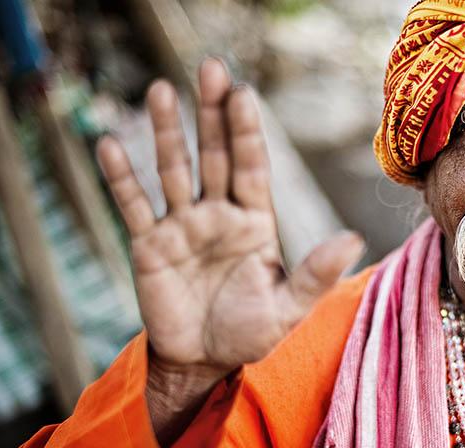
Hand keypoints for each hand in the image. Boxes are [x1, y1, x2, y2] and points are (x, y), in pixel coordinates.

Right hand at [97, 58, 364, 377]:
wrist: (204, 362)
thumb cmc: (250, 333)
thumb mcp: (288, 308)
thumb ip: (315, 273)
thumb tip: (354, 239)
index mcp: (255, 222)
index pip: (251, 168)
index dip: (247, 133)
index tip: (244, 95)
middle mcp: (219, 215)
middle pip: (215, 155)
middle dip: (212, 114)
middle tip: (210, 68)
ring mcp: (182, 226)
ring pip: (174, 170)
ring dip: (167, 133)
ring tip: (162, 91)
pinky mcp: (149, 245)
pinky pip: (134, 206)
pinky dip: (122, 178)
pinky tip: (110, 145)